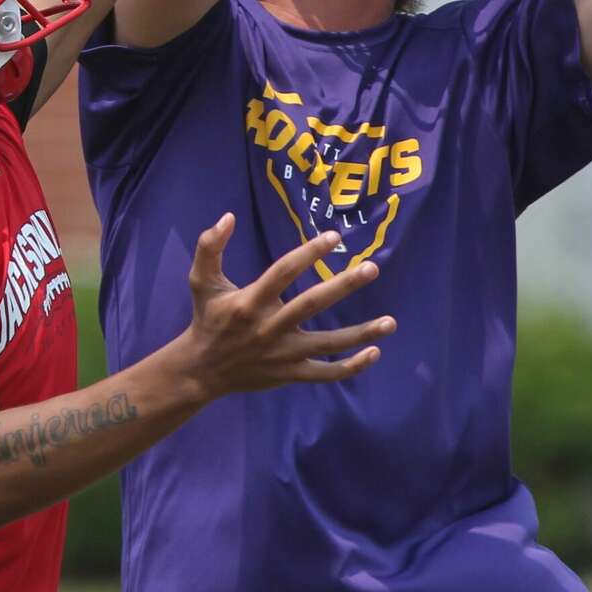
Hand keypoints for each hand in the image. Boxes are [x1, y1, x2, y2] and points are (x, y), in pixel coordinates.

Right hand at [180, 213, 393, 398]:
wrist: (202, 370)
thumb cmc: (207, 318)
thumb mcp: (201, 281)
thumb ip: (210, 247)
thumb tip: (228, 217)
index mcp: (249, 302)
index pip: (284, 272)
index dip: (309, 252)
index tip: (334, 237)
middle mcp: (269, 327)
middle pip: (312, 304)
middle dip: (343, 285)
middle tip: (372, 268)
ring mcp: (282, 354)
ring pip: (328, 344)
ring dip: (361, 333)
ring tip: (391, 322)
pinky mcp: (290, 374)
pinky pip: (325, 373)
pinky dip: (351, 367)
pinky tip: (375, 352)